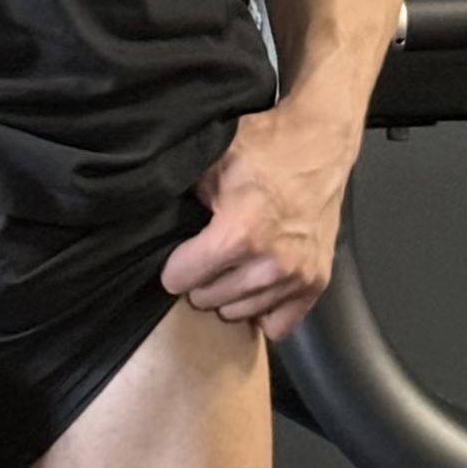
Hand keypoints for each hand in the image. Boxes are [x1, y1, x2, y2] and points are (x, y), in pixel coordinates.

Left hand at [158, 102, 360, 341]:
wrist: (318, 142)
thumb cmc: (265, 147)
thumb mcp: (212, 161)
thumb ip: (182, 194)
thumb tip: (148, 210)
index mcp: (238, 233)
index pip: (181, 279)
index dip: (174, 264)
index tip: (179, 253)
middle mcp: (269, 264)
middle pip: (208, 299)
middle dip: (200, 278)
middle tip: (206, 253)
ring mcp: (296, 276)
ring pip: (240, 312)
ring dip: (229, 294)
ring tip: (230, 265)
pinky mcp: (316, 282)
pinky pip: (279, 325)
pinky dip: (264, 309)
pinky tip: (257, 285)